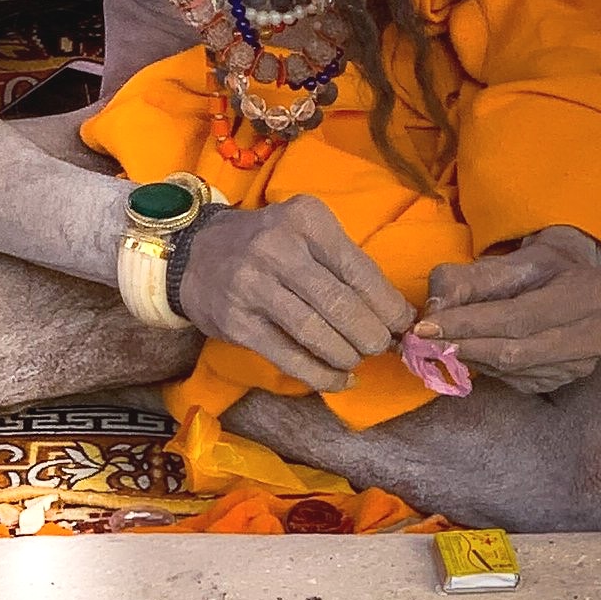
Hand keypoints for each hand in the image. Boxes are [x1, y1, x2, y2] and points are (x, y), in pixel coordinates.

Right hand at [176, 194, 415, 392]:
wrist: (196, 253)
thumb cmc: (268, 243)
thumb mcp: (305, 232)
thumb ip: (345, 264)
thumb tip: (395, 313)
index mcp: (305, 219)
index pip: (360, 270)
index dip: (389, 306)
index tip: (404, 326)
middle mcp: (278, 247)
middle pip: (341, 305)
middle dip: (372, 335)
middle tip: (381, 347)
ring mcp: (253, 285)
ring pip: (316, 333)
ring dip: (347, 356)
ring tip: (357, 360)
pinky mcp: (237, 322)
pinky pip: (289, 357)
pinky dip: (321, 375)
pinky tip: (338, 380)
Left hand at [414, 227, 600, 395]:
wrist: (570, 278)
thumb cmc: (539, 264)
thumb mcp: (509, 258)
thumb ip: (468, 280)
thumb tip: (434, 312)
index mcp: (588, 294)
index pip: (518, 317)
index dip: (470, 324)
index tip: (426, 325)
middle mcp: (595, 336)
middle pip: (516, 350)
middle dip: (463, 345)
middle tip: (420, 342)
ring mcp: (582, 365)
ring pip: (513, 370)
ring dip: (469, 359)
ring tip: (434, 346)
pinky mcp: (564, 381)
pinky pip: (516, 380)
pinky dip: (485, 368)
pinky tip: (465, 353)